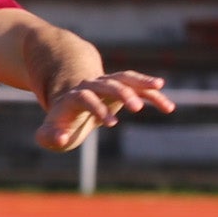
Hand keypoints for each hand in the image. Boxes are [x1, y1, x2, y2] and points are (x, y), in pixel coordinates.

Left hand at [37, 69, 172, 151]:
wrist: (69, 103)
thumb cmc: (60, 124)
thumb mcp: (50, 133)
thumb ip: (49, 137)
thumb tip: (60, 138)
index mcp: (74, 97)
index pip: (85, 97)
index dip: (97, 108)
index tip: (112, 124)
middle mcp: (91, 86)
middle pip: (107, 83)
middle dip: (122, 93)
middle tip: (136, 108)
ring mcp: (108, 84)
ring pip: (125, 78)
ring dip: (141, 82)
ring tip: (159, 86)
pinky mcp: (121, 88)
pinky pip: (139, 88)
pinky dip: (153, 94)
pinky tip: (168, 106)